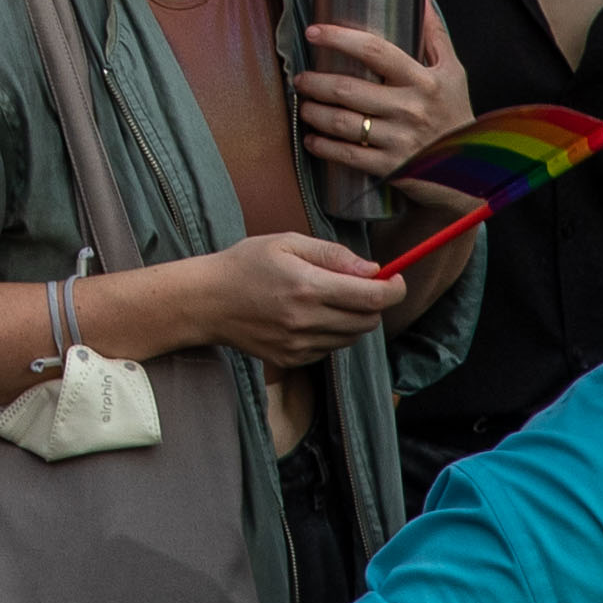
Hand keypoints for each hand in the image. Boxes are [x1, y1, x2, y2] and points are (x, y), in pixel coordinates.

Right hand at [176, 231, 409, 372]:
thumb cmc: (244, 265)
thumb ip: (332, 255)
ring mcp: (300, 345)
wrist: (206, 301)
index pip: (371, 297)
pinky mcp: (293, 359)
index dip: (393, 289)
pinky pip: (330, 349)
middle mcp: (307, 320)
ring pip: (352, 337)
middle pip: (367, 321)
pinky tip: (310, 316)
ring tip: (328, 299)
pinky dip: (332, 333)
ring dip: (353, 318)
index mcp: (307, 287)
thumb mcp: (286, 243)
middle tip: (359, 285)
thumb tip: (371, 269)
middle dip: (373, 303)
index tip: (395, 280)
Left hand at [296, 12, 476, 183]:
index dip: (339, 38)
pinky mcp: (391, 167)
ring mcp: (400, 140)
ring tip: (304, 104)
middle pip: (348, 89)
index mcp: (424, 81)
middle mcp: (410, 109)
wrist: (471, 169)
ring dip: (313, 112)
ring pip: (342, 122)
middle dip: (315, 82)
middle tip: (301, 78)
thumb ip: (434, 32)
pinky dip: (323, 146)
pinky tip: (312, 138)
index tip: (314, 32)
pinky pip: (347, 155)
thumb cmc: (455, 113)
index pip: (375, 51)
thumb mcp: (452, 71)